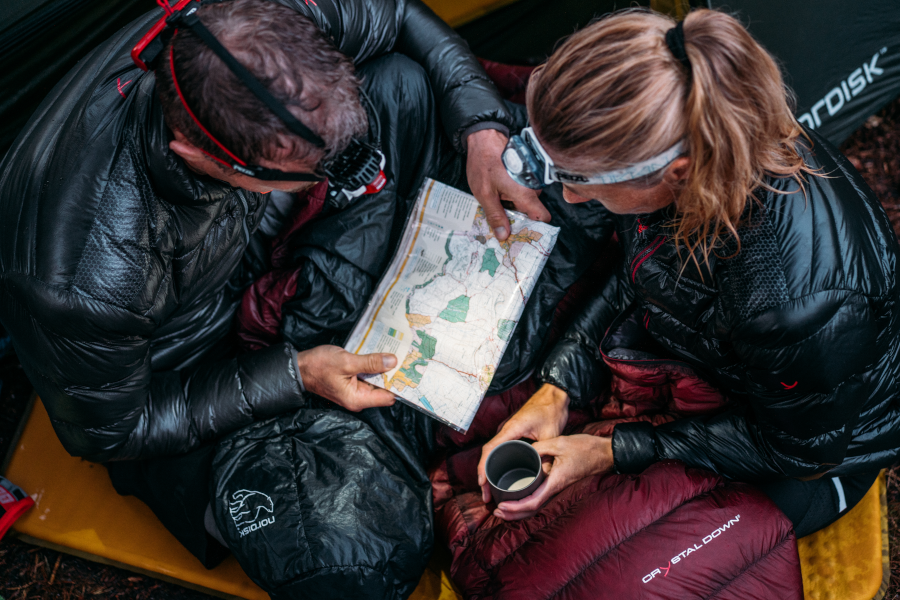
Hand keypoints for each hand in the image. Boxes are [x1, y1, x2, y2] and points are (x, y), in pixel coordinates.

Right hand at [297, 345, 397, 411]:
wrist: (299, 367)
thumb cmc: (319, 366)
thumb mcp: (347, 362)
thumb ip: (371, 363)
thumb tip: (393, 362)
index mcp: (358, 399)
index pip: (388, 396)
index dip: (399, 384)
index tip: (410, 370)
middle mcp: (358, 399)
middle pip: (384, 388)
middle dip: (393, 374)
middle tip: (407, 357)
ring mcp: (355, 391)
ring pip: (376, 381)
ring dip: (384, 368)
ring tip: (397, 352)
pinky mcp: (352, 383)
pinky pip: (368, 376)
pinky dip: (374, 366)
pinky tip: (380, 354)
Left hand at [466, 128, 549, 240]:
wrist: (485, 139)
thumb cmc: (484, 164)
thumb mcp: (485, 194)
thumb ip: (495, 215)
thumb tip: (504, 236)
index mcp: (525, 193)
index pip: (542, 217)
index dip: (533, 227)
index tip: (521, 234)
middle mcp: (533, 187)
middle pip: (531, 210)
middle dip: (517, 216)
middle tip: (500, 219)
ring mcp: (530, 179)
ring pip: (525, 200)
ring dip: (513, 204)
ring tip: (496, 201)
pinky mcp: (526, 174)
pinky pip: (523, 190)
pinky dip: (512, 195)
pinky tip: (499, 192)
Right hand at [477, 383, 569, 502]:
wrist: (553, 394)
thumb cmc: (551, 410)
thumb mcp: (551, 435)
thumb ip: (547, 456)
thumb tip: (545, 477)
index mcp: (511, 430)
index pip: (490, 450)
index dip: (483, 468)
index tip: (482, 483)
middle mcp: (506, 430)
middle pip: (488, 454)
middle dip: (484, 475)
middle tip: (486, 494)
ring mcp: (508, 431)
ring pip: (493, 452)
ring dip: (489, 469)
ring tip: (490, 489)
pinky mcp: (513, 432)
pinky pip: (500, 448)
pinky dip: (496, 462)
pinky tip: (500, 473)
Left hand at [493, 435, 612, 520]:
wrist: (604, 453)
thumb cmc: (585, 448)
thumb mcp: (560, 442)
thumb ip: (540, 447)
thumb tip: (525, 452)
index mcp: (554, 482)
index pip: (533, 502)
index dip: (516, 507)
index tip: (501, 506)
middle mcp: (555, 488)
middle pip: (532, 510)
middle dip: (513, 514)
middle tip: (496, 511)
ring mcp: (556, 487)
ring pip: (536, 505)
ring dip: (519, 510)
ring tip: (502, 508)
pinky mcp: (557, 483)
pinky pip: (540, 496)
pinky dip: (527, 501)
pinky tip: (518, 497)